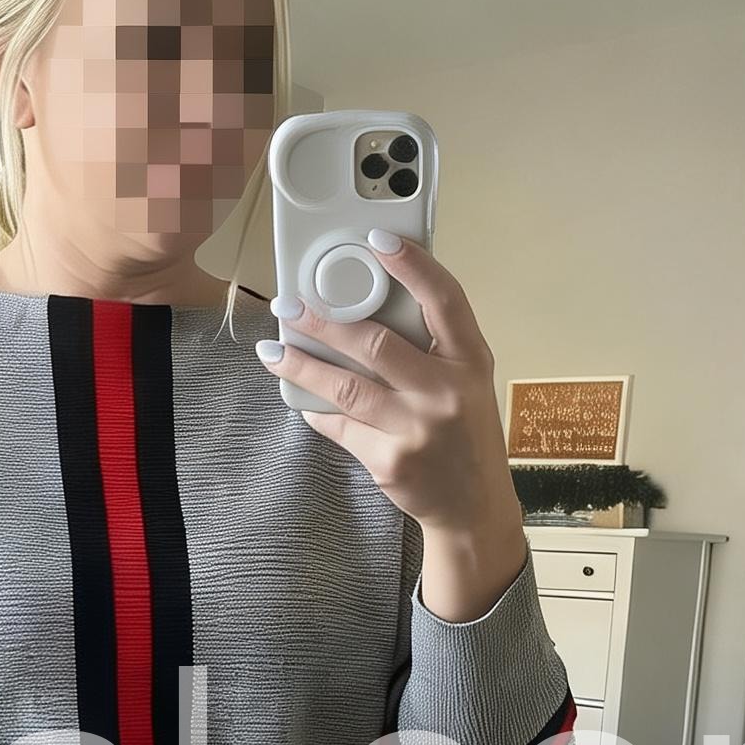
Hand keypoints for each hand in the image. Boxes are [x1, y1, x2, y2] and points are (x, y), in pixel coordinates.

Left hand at [258, 234, 513, 533]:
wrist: (472, 506)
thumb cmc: (464, 433)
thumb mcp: (468, 382)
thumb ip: (434, 345)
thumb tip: (371, 303)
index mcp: (470, 361)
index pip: (445, 299)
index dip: (412, 265)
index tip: (377, 239)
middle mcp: (446, 393)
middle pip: (376, 344)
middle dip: (324, 322)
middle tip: (288, 305)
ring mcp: (416, 430)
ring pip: (346, 387)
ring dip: (302, 365)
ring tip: (272, 350)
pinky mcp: (389, 461)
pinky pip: (339, 426)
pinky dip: (315, 409)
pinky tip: (298, 395)